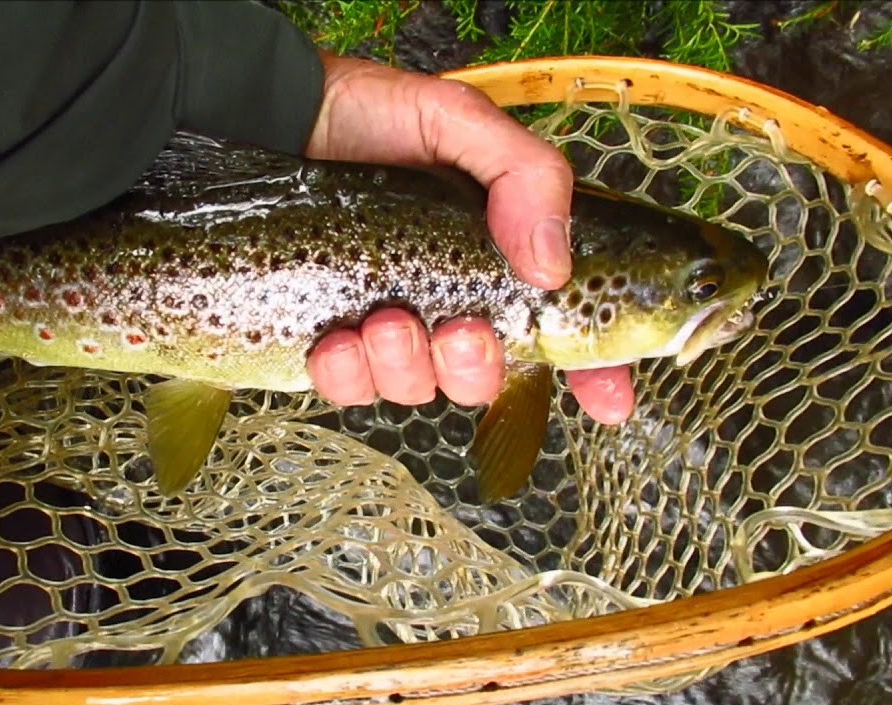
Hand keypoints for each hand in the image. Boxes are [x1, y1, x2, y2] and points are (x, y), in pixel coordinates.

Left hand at [302, 51, 632, 423]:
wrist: (281, 116)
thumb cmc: (376, 116)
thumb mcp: (463, 122)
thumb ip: (525, 176)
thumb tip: (551, 265)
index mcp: (496, 260)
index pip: (560, 332)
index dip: (594, 375)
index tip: (610, 401)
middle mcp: (447, 303)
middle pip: (483, 377)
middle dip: (476, 369)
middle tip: (461, 330)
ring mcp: (388, 327)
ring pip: (416, 388)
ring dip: (407, 367)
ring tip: (386, 321)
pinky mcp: (330, 340)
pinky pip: (348, 387)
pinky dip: (347, 374)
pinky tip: (338, 340)